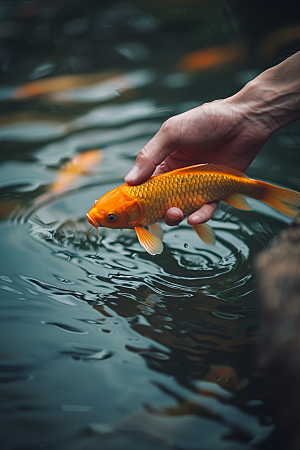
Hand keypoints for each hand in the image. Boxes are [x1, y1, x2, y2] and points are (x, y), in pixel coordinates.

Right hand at [125, 96, 271, 225]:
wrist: (244, 120)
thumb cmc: (206, 121)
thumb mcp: (172, 133)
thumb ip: (150, 156)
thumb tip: (129, 180)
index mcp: (165, 161)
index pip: (146, 184)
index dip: (138, 197)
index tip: (132, 209)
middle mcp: (179, 176)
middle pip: (163, 201)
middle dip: (158, 211)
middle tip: (160, 212)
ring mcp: (198, 185)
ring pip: (183, 208)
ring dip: (176, 216)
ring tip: (175, 215)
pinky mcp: (217, 191)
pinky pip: (207, 208)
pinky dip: (200, 215)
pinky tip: (194, 218)